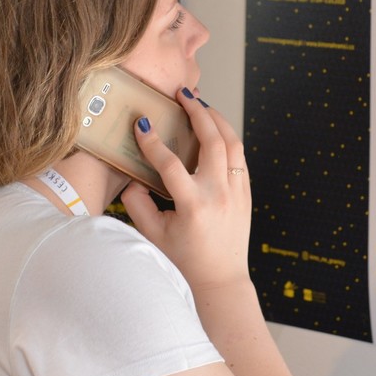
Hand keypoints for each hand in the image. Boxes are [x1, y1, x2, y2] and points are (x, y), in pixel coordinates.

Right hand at [120, 90, 251, 291]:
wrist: (221, 281)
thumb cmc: (184, 262)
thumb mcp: (153, 236)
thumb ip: (137, 205)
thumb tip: (130, 179)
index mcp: (193, 205)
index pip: (170, 164)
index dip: (153, 142)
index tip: (142, 123)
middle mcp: (219, 194)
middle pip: (212, 140)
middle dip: (197, 111)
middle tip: (183, 93)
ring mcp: (236, 192)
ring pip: (232, 143)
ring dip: (217, 120)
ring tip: (201, 105)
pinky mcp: (245, 193)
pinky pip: (239, 157)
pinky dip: (227, 139)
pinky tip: (215, 131)